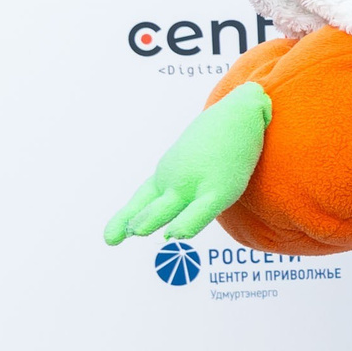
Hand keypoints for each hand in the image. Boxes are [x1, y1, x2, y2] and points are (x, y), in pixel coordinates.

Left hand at [104, 82, 271, 243]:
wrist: (241, 112)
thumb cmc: (220, 137)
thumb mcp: (192, 158)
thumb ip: (185, 187)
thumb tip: (183, 205)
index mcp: (168, 176)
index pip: (142, 200)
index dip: (122, 219)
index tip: (110, 239)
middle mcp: (175, 180)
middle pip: (148, 205)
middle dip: (135, 220)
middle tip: (116, 237)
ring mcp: (194, 183)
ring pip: (167, 206)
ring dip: (150, 218)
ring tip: (138, 231)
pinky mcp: (219, 188)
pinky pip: (200, 210)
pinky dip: (187, 223)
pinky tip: (175, 234)